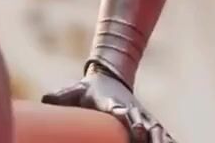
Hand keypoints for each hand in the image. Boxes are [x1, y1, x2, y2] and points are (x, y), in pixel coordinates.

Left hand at [42, 69, 174, 142]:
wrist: (110, 78)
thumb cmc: (88, 89)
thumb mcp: (74, 90)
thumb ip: (61, 96)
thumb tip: (44, 99)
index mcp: (115, 104)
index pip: (122, 110)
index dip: (126, 116)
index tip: (131, 122)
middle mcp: (134, 112)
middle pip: (146, 125)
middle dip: (150, 135)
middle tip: (148, 139)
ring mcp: (145, 119)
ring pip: (159, 132)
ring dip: (162, 140)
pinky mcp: (151, 126)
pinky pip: (165, 137)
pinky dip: (170, 141)